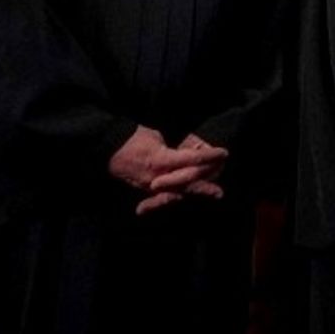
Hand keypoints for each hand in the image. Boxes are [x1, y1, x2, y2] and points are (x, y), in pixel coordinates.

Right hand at [108, 127, 226, 214]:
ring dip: (198, 192)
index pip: (190, 160)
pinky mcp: (148, 190)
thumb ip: (177, 144)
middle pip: (188, 182)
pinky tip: (187, 198)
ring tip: (215, 193)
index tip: (224, 152)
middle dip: (206, 183)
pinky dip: (178, 197)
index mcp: (159, 160)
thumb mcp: (156, 135)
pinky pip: (166, 196)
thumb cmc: (134, 138)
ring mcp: (152, 186)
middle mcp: (157, 177)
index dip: (208, 156)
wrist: (109, 149)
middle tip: (222, 186)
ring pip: (180, 191)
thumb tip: (197, 147)